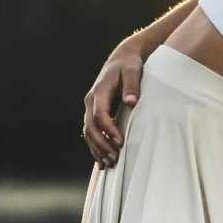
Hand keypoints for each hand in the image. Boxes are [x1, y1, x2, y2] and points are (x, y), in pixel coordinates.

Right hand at [83, 42, 143, 167]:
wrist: (121, 59)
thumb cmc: (129, 65)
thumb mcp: (133, 71)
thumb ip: (132, 86)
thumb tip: (131, 102)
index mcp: (100, 91)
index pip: (100, 115)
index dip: (109, 130)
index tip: (120, 142)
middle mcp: (91, 100)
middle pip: (91, 127)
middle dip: (102, 144)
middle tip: (115, 158)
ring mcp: (91, 107)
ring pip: (88, 132)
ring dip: (97, 148)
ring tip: (109, 163)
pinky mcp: (95, 112)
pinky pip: (91, 132)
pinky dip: (95, 146)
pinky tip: (102, 160)